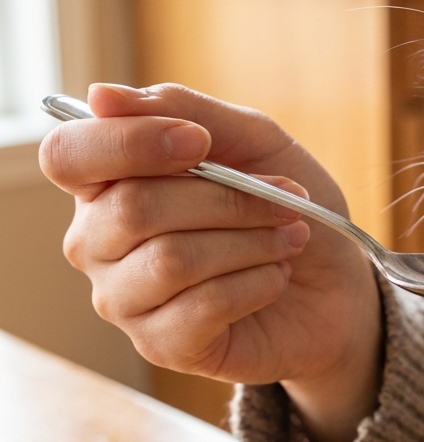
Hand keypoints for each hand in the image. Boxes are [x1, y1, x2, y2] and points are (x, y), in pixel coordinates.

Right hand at [39, 83, 382, 441]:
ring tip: (290, 238)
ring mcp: (126, 299)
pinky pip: (203, 306)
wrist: (336, 282)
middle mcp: (100, 242)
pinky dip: (257, 283)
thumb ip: (187, 111)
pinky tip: (275, 278)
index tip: (201, 143)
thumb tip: (103, 96)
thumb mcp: (254, 142)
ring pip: (172, 259)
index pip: (69, 155)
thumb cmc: (287, 206)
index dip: (129, 143)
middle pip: (133, 207)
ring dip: (252, 241)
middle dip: (228, 197)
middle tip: (286, 198)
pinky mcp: (164, 345)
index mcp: (109, 182)